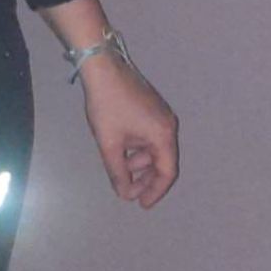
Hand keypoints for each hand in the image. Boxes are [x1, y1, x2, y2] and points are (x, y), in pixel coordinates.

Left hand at [79, 52, 178, 208]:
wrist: (103, 67)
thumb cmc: (107, 105)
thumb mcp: (109, 143)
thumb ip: (118, 172)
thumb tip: (125, 194)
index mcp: (163, 135)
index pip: (167, 172)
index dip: (155, 191)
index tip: (142, 204)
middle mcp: (168, 125)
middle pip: (163, 161)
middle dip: (146, 179)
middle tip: (129, 191)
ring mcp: (161, 114)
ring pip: (154, 148)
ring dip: (139, 163)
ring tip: (120, 169)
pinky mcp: (152, 107)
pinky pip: (150, 135)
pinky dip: (138, 148)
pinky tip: (122, 151)